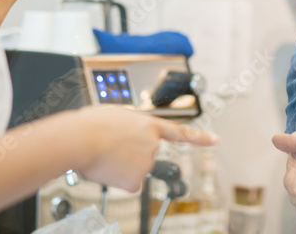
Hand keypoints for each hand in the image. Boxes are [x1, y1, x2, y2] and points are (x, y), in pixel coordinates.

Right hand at [73, 106, 217, 191]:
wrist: (80, 139)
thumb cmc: (91, 124)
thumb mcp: (116, 113)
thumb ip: (130, 123)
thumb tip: (126, 131)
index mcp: (149, 125)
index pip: (180, 132)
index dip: (199, 137)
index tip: (215, 140)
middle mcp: (152, 144)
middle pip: (144, 155)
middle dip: (129, 154)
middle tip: (110, 146)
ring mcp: (146, 163)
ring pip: (133, 170)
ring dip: (119, 165)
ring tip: (104, 153)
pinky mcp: (136, 181)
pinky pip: (127, 183)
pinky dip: (116, 179)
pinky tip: (107, 168)